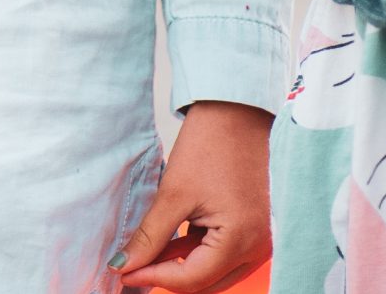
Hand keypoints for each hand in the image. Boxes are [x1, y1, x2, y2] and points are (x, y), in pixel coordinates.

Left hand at [112, 101, 271, 291]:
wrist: (238, 108)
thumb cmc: (212, 143)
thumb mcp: (175, 193)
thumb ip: (150, 236)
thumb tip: (125, 265)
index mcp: (242, 240)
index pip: (192, 279)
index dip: (153, 277)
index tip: (123, 272)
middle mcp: (259, 246)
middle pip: (207, 281)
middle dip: (168, 276)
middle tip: (132, 266)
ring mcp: (262, 237)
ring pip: (215, 268)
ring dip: (182, 264)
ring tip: (147, 251)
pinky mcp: (257, 225)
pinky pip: (225, 250)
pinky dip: (198, 249)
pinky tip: (171, 240)